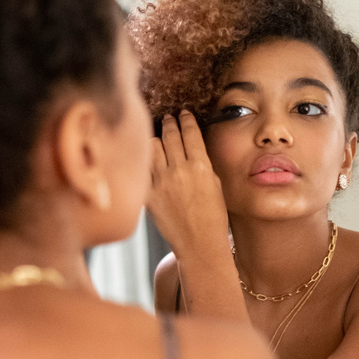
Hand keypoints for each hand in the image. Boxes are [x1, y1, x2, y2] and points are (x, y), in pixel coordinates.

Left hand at [148, 112, 229, 256]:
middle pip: (170, 135)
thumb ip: (202, 164)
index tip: (183, 113)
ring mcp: (161, 182)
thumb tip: (191, 147)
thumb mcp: (216, 185)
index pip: (190, 132)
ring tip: (157, 136)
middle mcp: (179, 170)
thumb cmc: (213, 217)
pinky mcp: (149, 195)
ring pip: (152, 147)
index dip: (186, 119)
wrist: (199, 245)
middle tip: (169, 118)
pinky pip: (143, 169)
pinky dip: (145, 161)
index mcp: (200, 166)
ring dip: (156, 139)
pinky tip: (146, 157)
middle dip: (170, 122)